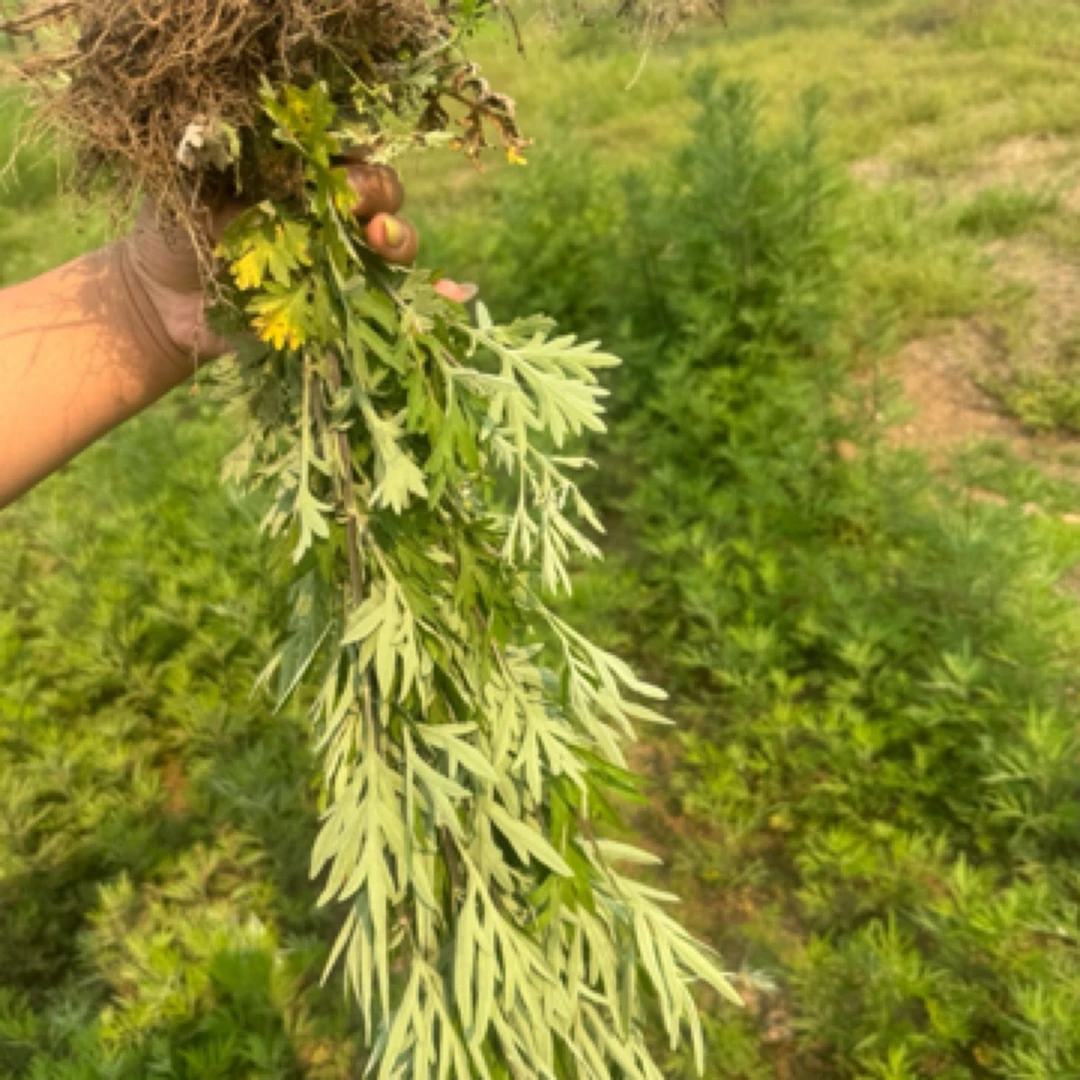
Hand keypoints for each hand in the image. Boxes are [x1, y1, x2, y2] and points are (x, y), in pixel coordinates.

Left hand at [125, 161, 474, 363]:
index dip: (351, 154)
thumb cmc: (171, 234)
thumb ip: (229, 165)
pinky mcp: (344, 305)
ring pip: (394, 241)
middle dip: (377, 198)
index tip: (336, 170)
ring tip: (381, 246)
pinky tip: (455, 295)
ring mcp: (340, 259)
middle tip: (355, 213)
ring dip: (399, 240)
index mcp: (298, 170)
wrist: (161, 304)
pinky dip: (432, 296)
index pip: (344, 149)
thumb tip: (268, 155)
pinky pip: (393, 298)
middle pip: (381, 192)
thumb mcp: (189, 188)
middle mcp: (328, 210)